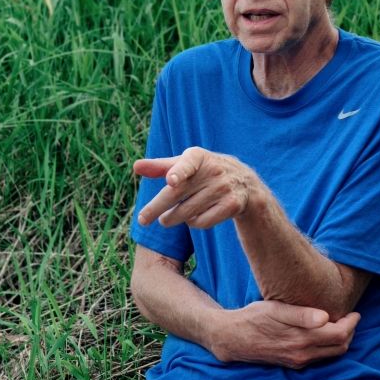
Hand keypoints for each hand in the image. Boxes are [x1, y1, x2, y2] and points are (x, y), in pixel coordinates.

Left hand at [134, 147, 260, 228]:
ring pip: (187, 212)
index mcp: (199, 157)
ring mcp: (224, 188)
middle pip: (177, 194)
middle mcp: (213, 170)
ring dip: (172, 218)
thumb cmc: (204, 171)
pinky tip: (191, 219)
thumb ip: (160, 166)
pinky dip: (192, 223)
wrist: (244, 183)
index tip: (171, 180)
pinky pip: (203, 222)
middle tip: (142, 220)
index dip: (178, 171)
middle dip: (156, 208)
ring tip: (166, 219)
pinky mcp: (232, 205)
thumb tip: (135, 167)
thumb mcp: (185, 164)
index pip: (187, 163)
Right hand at [211, 300, 359, 368]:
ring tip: (339, 323)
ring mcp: (298, 361)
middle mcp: (302, 354)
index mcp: (301, 338)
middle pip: (339, 347)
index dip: (351, 323)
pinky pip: (319, 357)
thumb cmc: (253, 318)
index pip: (339, 334)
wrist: (232, 337)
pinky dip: (328, 346)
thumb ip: (301, 314)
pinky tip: (322, 334)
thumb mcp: (275, 309)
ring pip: (331, 354)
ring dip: (340, 340)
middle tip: (350, 317)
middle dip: (349, 332)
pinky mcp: (293, 363)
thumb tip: (326, 317)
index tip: (354, 312)